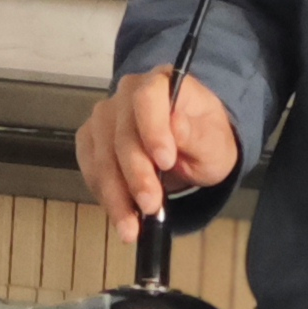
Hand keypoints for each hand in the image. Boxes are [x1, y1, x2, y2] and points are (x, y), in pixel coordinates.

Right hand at [76, 70, 238, 240]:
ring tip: (132, 226)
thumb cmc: (205, 138)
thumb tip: (177, 126)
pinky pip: (91, 170)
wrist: (192, 147)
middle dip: (135, 174)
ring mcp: (105, 116)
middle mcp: (127, 93)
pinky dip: (105, 196)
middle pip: (122, 133)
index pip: (148, 97)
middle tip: (151, 206)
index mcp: (163, 82)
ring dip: (116, 195)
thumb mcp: (215, 142)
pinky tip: (121, 216)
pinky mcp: (92, 140)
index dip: (153, 129)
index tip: (166, 161)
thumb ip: (197, 136)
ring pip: (102, 156)